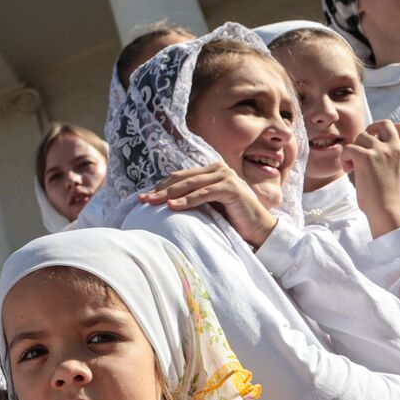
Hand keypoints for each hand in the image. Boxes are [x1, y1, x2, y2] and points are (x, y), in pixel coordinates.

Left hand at [139, 164, 277, 248]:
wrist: (257, 230)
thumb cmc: (230, 220)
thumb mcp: (206, 207)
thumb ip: (190, 199)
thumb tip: (161, 203)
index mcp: (210, 171)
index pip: (179, 177)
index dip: (160, 186)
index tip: (142, 198)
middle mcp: (218, 169)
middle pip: (181, 179)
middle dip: (160, 190)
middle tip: (142, 200)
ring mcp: (226, 176)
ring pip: (190, 184)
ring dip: (169, 194)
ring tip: (152, 203)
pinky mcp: (231, 188)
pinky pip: (204, 193)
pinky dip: (187, 200)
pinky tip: (173, 206)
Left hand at [345, 120, 399, 237]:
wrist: (388, 210)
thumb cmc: (388, 196)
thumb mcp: (396, 170)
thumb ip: (389, 156)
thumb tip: (368, 145)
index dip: (385, 130)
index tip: (376, 142)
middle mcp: (396, 147)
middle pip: (383, 124)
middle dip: (369, 131)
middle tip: (362, 148)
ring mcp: (381, 150)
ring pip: (361, 136)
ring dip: (354, 149)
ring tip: (353, 166)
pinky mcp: (365, 157)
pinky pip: (348, 147)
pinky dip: (344, 158)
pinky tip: (348, 170)